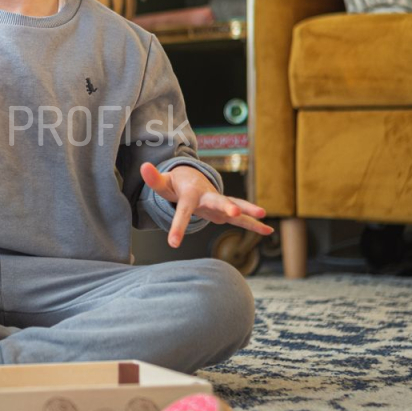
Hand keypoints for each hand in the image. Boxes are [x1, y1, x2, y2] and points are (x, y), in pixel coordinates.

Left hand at [140, 162, 274, 248]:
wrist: (191, 179)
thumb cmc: (175, 184)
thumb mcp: (163, 183)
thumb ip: (153, 178)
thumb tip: (143, 166)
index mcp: (190, 194)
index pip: (183, 211)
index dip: (178, 226)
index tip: (173, 244)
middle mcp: (207, 196)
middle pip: (216, 201)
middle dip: (225, 207)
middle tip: (233, 213)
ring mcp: (218, 202)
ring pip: (234, 206)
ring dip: (247, 212)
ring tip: (263, 215)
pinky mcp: (225, 210)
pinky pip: (241, 218)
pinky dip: (253, 223)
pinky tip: (268, 231)